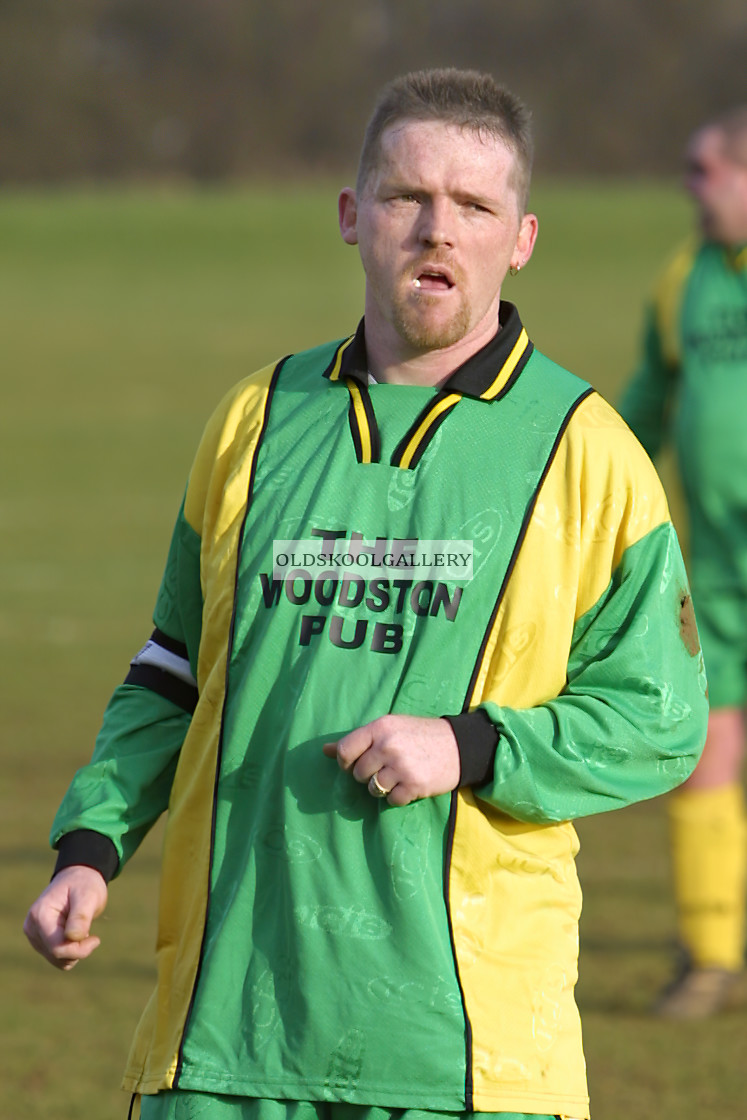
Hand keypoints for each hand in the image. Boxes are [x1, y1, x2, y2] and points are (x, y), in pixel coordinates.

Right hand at [23, 865, 108, 970]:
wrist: (77, 879)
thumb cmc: (84, 885)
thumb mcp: (87, 896)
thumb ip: (81, 916)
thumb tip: (72, 938)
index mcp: (40, 915)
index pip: (57, 948)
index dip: (79, 950)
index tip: (96, 939)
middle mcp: (31, 927)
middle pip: (56, 956)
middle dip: (77, 949)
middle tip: (90, 933)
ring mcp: (34, 935)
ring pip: (56, 959)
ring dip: (74, 950)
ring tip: (81, 929)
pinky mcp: (39, 940)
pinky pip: (56, 957)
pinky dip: (70, 950)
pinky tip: (75, 934)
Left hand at [323, 714, 459, 805]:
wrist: (459, 745)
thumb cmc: (420, 735)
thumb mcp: (390, 728)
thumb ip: (358, 739)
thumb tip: (324, 750)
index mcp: (380, 727)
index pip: (345, 750)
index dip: (346, 762)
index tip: (355, 764)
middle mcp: (388, 745)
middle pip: (359, 773)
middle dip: (369, 775)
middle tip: (386, 768)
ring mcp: (402, 766)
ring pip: (373, 789)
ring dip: (383, 788)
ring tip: (398, 776)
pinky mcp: (414, 785)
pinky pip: (392, 801)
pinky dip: (399, 797)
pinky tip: (410, 784)